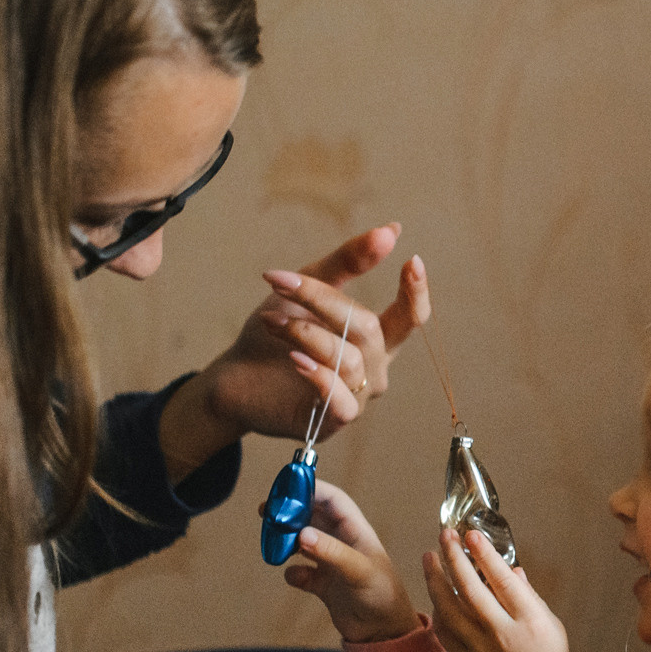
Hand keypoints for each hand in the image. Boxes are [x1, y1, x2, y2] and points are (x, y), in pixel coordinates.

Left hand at [158, 224, 433, 481]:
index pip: (409, 318)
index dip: (415, 293)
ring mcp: (355, 397)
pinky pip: (340, 400)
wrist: (234, 376)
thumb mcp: (307, 288)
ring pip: (348, 360)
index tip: (411, 261)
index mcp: (375, 338)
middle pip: (369, 330)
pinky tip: (295, 361)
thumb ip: (348, 263)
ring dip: (307, 334)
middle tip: (282, 284)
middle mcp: (373, 369)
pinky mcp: (331, 421)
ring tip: (271, 321)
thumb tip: (391, 230)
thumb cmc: (275, 333)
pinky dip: (320, 377)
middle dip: (326, 303)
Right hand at [280, 482, 420, 643]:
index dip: (311, 488)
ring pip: (303, 543)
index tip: (287, 486)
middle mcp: (343, 543)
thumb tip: (301, 534)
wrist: (385, 634)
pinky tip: (295, 576)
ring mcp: (332, 564)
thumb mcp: (358, 570)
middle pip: (312, 517)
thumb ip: (331, 552)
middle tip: (267, 512)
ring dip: (287, 541)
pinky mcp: (324, 585)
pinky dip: (294, 573)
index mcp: (356, 531)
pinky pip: (301, 572)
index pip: (332, 499)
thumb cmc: (383, 596)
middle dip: (290, 513)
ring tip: (273, 543)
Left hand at [422, 528, 569, 651]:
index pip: (503, 580)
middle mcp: (501, 633)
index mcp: (529, 622)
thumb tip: (512, 569)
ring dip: (435, 579)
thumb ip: (530, 596)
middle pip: (470, 589)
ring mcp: (479, 648)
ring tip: (429, 556)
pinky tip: (435, 593)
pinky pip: (444, 630)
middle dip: (454, 557)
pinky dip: (437, 609)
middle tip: (445, 535)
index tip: (472, 534)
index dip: (485, 555)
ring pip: (449, 608)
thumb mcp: (552, 626)